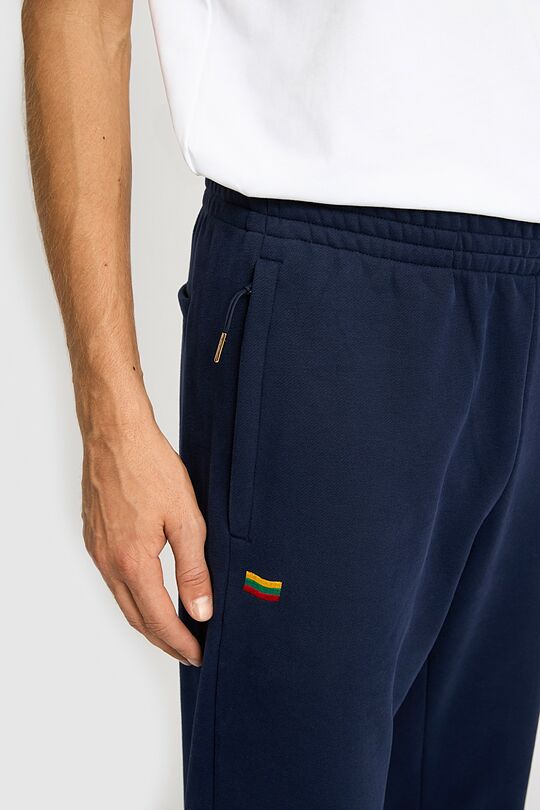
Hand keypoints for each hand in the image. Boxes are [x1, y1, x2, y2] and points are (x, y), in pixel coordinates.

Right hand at [82, 419, 210, 665]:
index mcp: (133, 562)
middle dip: (164, 640)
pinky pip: (113, 579)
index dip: (182, 643)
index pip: (160, 620)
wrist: (115, 433)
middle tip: (189, 651)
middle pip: (137, 618)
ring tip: (174, 628)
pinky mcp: (94, 536)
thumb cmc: (150, 467)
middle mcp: (108, 562)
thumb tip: (200, 609)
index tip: (199, 656)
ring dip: (148, 620)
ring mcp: (97, 550)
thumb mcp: (185, 519)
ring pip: (123, 600)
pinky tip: (150, 591)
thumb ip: (193, 569)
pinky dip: (133, 596)